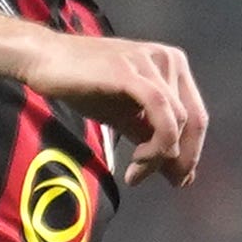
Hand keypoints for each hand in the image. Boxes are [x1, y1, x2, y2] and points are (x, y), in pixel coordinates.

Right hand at [18, 27, 206, 185]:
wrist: (45, 60)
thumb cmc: (85, 85)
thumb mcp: (126, 118)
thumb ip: (153, 140)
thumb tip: (180, 174)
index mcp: (173, 66)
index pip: (197, 116)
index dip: (192, 152)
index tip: (178, 180)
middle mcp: (169, 59)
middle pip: (192, 121)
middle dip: (180, 159)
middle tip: (162, 182)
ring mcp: (150, 63)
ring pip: (176, 121)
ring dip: (160, 157)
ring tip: (137, 173)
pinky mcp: (130, 72)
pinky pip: (159, 112)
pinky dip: (155, 145)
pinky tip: (137, 163)